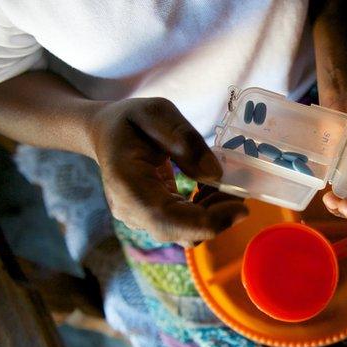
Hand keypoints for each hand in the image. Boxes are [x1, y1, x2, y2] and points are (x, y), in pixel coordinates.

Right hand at [89, 97, 246, 246]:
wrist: (105, 134)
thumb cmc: (129, 120)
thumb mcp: (156, 113)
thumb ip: (184, 139)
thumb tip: (215, 174)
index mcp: (126, 184)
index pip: (166, 219)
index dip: (207, 222)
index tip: (241, 210)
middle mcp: (131, 210)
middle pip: (180, 232)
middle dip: (218, 216)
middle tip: (240, 190)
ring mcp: (140, 219)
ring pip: (186, 233)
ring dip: (214, 214)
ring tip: (226, 185)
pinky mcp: (153, 219)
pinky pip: (184, 225)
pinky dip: (206, 211)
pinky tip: (212, 189)